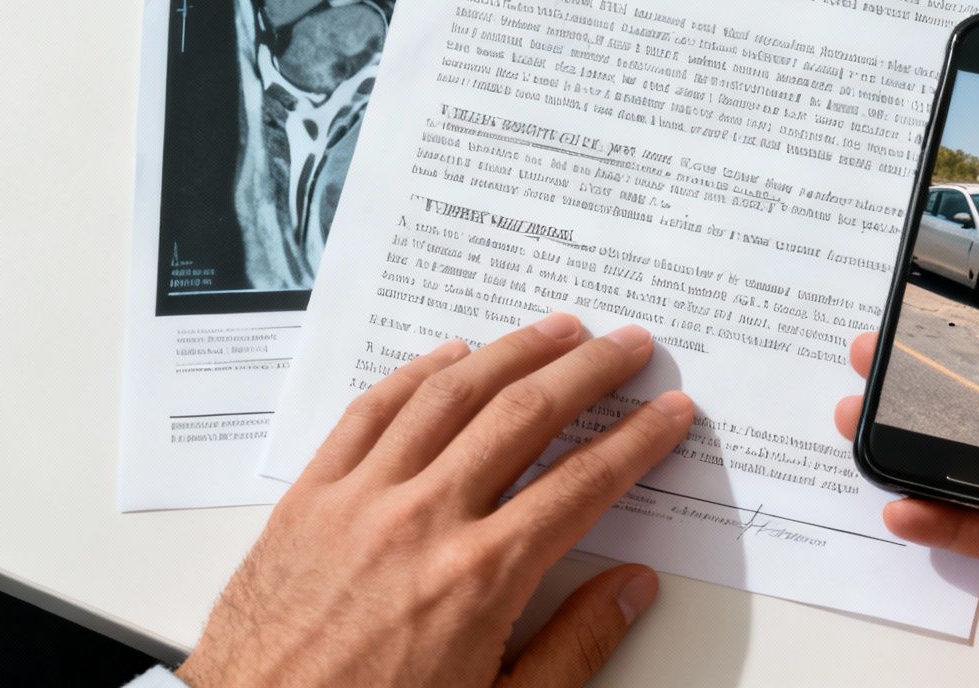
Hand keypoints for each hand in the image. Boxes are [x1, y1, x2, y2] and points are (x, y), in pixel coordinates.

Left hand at [178, 314, 693, 687]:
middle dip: (590, 370)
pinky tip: (451, 357)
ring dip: (514, 351)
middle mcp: (424, 521)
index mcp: (480, 578)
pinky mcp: (309, 498)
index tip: (669, 411)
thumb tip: (633, 589)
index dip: (639, 440)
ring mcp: (361, 501)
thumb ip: (574, 648)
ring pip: (452, 395)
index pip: (584, 483)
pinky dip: (417, 373)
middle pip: (527, 416)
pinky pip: (370, 412)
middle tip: (629, 345)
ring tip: (558, 330)